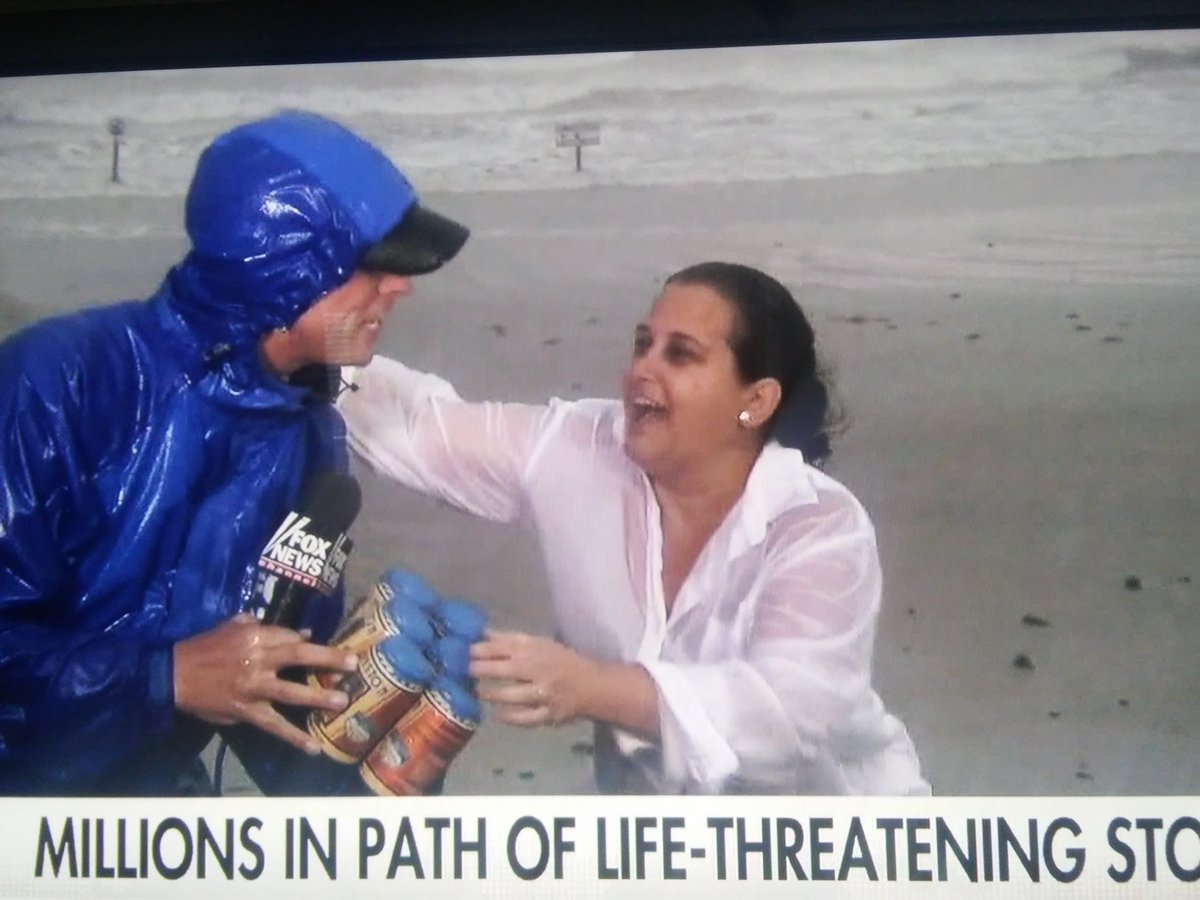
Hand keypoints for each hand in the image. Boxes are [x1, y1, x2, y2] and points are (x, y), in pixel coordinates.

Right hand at [173, 614, 358, 753]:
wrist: (173, 674)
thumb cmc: (205, 646)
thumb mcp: (234, 626)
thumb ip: (266, 627)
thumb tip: (302, 633)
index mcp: (256, 637)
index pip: (292, 639)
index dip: (313, 644)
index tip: (336, 651)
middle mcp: (258, 660)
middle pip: (299, 657)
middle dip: (328, 660)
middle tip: (354, 665)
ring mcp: (253, 688)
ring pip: (291, 693)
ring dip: (318, 698)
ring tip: (342, 702)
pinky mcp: (246, 711)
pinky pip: (273, 725)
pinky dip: (293, 737)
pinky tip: (313, 747)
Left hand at [468, 629, 597, 727]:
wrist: (592, 684)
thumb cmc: (561, 661)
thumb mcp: (539, 644)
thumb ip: (509, 640)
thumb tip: (481, 632)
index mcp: (537, 650)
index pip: (505, 647)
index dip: (481, 650)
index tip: (462, 652)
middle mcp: (540, 670)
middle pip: (507, 670)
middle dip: (482, 670)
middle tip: (464, 672)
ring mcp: (545, 693)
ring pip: (515, 695)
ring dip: (493, 694)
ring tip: (477, 692)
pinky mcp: (550, 714)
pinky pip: (528, 718)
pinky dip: (511, 717)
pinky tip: (497, 715)